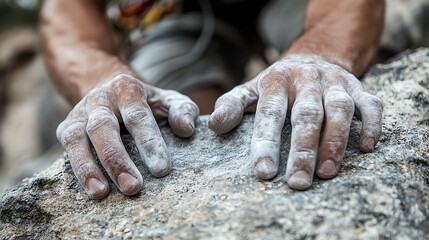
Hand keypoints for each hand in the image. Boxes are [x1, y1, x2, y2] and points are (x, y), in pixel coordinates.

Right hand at [57, 74, 198, 198]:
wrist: (108, 87)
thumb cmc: (145, 102)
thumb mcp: (167, 99)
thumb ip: (182, 110)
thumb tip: (186, 130)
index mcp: (127, 88)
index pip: (138, 116)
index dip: (149, 142)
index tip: (161, 170)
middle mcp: (100, 99)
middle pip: (103, 128)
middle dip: (117, 159)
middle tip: (133, 187)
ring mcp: (79, 113)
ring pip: (77, 138)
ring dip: (88, 167)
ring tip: (101, 193)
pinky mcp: (66, 127)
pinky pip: (67, 148)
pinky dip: (77, 169)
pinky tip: (91, 189)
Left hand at [209, 55, 382, 188]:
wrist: (312, 57)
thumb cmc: (276, 85)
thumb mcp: (250, 90)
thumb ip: (231, 106)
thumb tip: (213, 125)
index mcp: (276, 81)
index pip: (270, 114)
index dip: (266, 143)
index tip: (264, 172)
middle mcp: (306, 79)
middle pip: (307, 115)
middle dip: (302, 150)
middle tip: (297, 183)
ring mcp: (335, 81)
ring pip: (339, 110)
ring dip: (335, 142)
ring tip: (326, 173)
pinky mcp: (358, 86)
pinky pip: (371, 104)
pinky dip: (372, 125)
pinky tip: (366, 147)